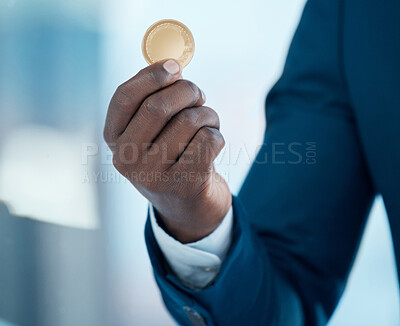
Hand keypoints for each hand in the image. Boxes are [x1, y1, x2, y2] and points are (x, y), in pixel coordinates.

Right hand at [104, 59, 231, 242]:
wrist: (187, 206)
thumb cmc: (172, 157)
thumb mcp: (155, 132)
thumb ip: (157, 99)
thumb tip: (173, 66)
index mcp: (114, 140)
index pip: (124, 98)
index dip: (151, 76)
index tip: (174, 65)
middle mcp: (127, 159)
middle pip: (158, 106)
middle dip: (187, 91)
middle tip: (199, 94)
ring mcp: (153, 175)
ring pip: (189, 121)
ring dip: (207, 114)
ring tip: (208, 122)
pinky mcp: (183, 184)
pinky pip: (209, 140)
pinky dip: (217, 134)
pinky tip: (212, 145)